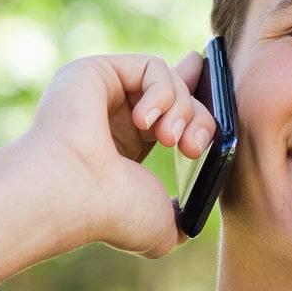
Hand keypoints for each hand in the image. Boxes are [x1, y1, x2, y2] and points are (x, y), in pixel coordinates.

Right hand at [15, 51, 216, 257]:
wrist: (73, 194)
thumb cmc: (111, 213)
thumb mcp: (161, 224)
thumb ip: (181, 218)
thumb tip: (190, 216)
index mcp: (123, 148)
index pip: (167, 113)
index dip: (196, 106)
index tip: (218, 114)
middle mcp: (110, 117)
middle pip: (177, 94)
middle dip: (199, 119)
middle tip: (193, 149)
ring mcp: (101, 92)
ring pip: (169, 80)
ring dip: (182, 109)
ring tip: (168, 139)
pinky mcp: (94, 71)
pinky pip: (152, 66)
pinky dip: (163, 92)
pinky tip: (144, 121)